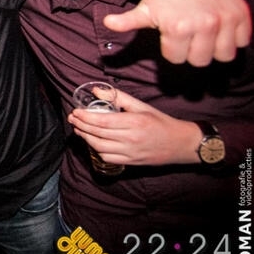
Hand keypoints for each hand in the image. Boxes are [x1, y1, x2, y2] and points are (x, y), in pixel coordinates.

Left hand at [68, 89, 201, 165]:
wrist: (180, 144)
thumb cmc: (160, 122)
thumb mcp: (141, 106)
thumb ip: (117, 97)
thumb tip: (96, 91)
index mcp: (133, 122)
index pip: (102, 120)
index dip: (85, 117)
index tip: (76, 112)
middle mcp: (130, 138)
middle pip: (97, 133)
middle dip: (81, 126)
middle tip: (72, 119)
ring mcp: (130, 152)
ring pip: (99, 147)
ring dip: (85, 138)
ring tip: (79, 129)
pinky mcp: (130, 162)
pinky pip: (107, 157)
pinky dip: (96, 149)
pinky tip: (92, 141)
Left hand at [104, 0, 250, 65]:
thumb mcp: (143, 9)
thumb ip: (126, 21)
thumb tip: (107, 22)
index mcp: (178, 28)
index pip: (178, 59)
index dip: (172, 49)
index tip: (171, 35)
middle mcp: (203, 24)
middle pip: (201, 61)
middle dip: (192, 50)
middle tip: (188, 33)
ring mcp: (224, 19)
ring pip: (224, 55)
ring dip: (215, 48)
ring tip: (204, 33)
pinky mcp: (240, 14)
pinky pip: (242, 41)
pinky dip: (235, 38)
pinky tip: (220, 28)